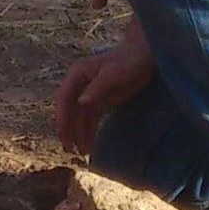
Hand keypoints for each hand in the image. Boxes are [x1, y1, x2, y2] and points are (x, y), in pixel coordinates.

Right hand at [54, 22, 155, 154]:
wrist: (146, 56)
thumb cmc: (129, 61)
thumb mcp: (114, 74)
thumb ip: (97, 88)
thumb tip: (81, 103)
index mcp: (77, 74)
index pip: (64, 98)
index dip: (62, 118)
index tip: (64, 136)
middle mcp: (80, 84)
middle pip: (69, 110)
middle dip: (68, 129)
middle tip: (70, 150)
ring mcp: (90, 93)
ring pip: (79, 117)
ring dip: (79, 134)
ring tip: (83, 153)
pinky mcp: (101, 101)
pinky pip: (90, 119)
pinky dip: (89, 131)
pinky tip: (90, 144)